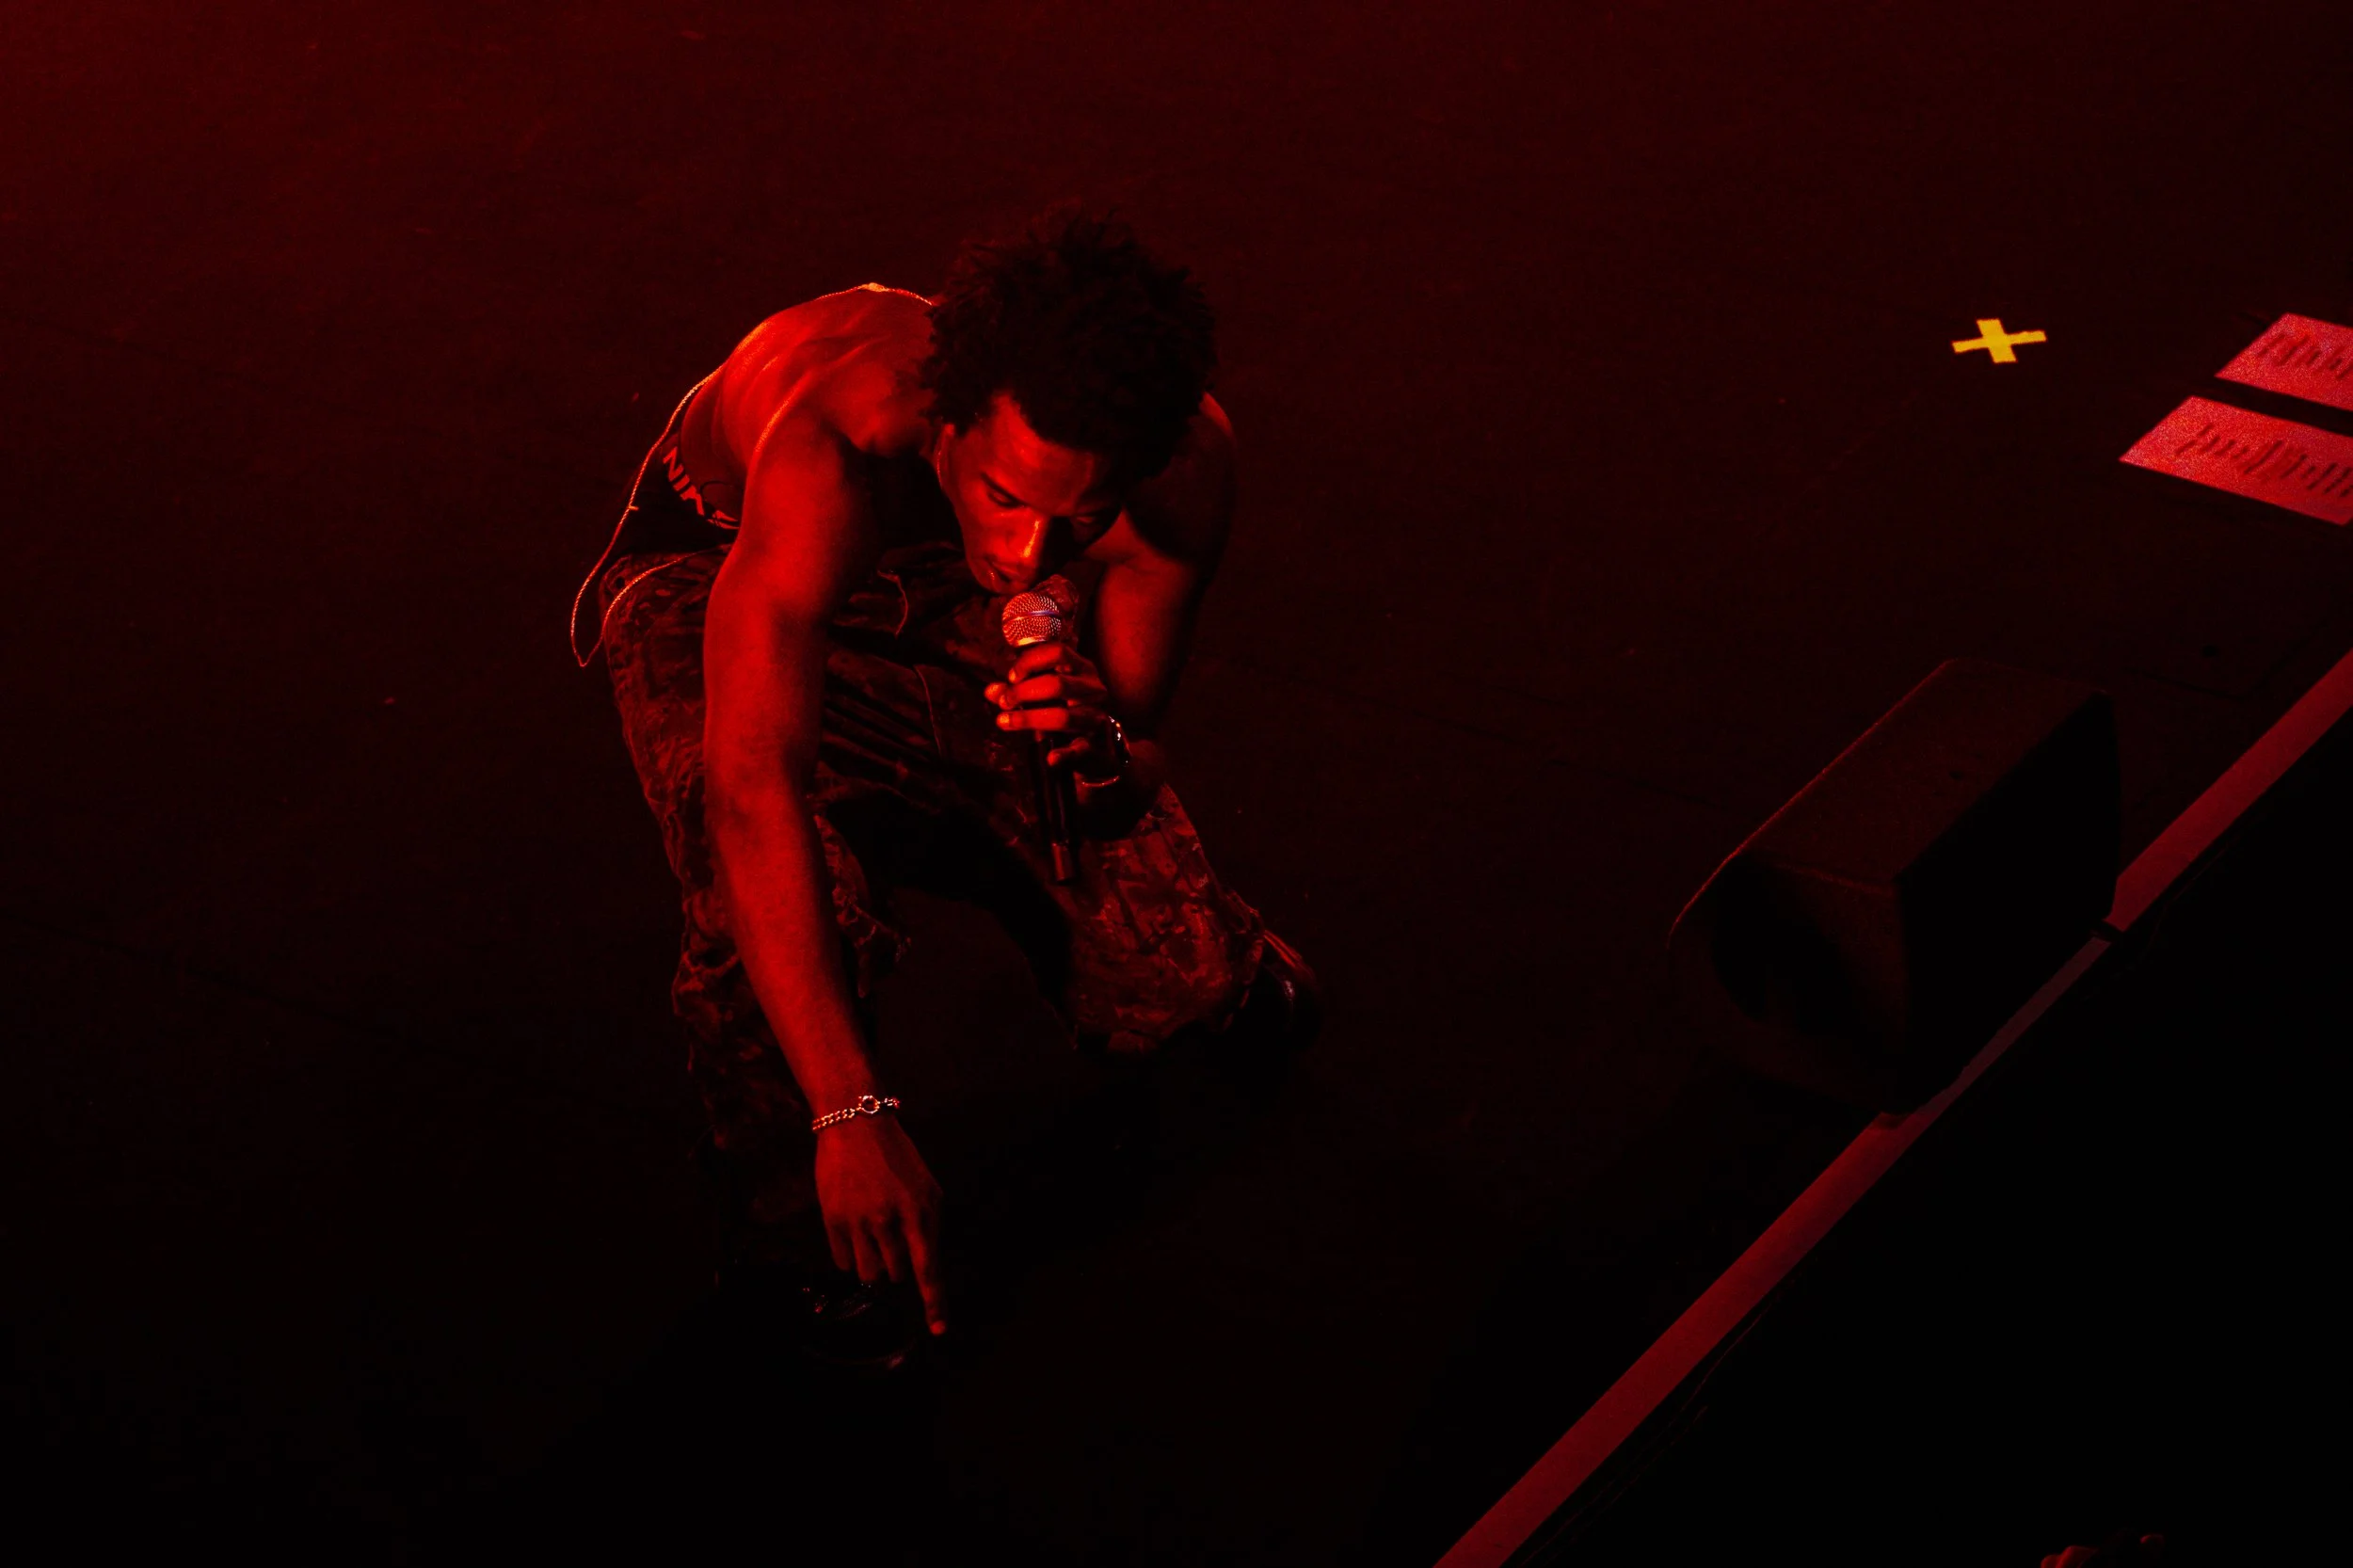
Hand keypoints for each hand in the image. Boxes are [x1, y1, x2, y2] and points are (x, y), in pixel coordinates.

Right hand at [812, 1113, 948, 1335]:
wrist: (855, 1124)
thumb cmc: (897, 1158)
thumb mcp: (927, 1187)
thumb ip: (928, 1227)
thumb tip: (924, 1267)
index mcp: (920, 1211)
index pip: (929, 1269)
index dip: (935, 1303)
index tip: (939, 1331)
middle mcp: (890, 1220)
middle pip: (896, 1275)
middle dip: (898, 1265)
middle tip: (892, 1236)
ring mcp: (859, 1222)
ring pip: (869, 1274)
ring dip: (874, 1264)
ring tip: (873, 1236)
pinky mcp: (833, 1220)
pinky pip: (842, 1262)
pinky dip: (850, 1256)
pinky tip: (853, 1230)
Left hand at [986, 643, 1115, 771]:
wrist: (1102, 744)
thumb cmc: (1070, 710)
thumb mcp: (1047, 695)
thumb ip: (1019, 690)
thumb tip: (991, 691)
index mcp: (1082, 669)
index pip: (1058, 652)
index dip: (1030, 662)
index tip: (1011, 677)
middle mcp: (1094, 690)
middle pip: (1057, 684)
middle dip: (1023, 692)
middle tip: (1003, 702)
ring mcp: (1097, 717)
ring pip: (1063, 716)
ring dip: (1029, 719)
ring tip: (1004, 722)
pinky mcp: (1098, 745)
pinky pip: (1080, 749)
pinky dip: (1064, 754)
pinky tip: (1051, 758)